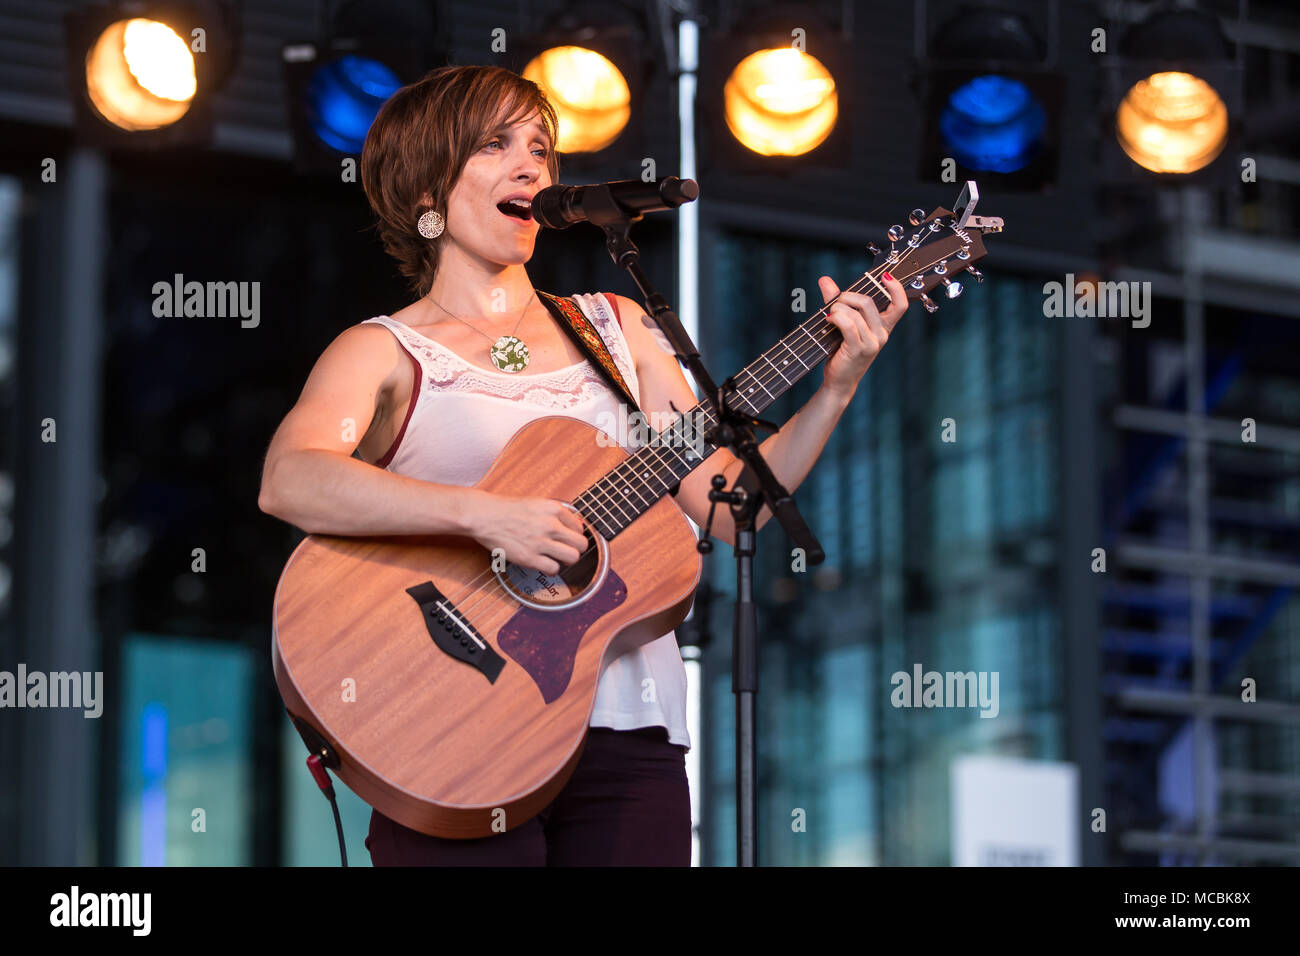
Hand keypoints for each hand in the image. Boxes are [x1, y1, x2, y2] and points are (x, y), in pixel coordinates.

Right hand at [466, 493, 589, 574]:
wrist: (485, 516)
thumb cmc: (507, 510)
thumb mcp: (537, 503)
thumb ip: (556, 513)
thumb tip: (576, 525)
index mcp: (554, 508)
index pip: (580, 527)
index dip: (575, 535)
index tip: (568, 539)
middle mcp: (550, 524)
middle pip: (581, 544)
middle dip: (576, 549)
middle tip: (566, 550)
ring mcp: (541, 542)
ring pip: (572, 557)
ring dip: (566, 560)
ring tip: (556, 558)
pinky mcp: (529, 557)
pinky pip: (553, 569)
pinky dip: (551, 569)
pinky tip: (544, 564)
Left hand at [817, 273, 907, 400]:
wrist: (839, 380)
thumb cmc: (843, 351)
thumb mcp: (844, 324)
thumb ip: (837, 301)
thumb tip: (824, 280)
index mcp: (884, 327)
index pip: (901, 304)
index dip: (896, 287)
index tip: (884, 276)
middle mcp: (882, 334)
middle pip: (868, 302)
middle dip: (847, 297)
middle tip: (835, 303)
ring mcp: (872, 343)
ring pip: (855, 313)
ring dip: (837, 309)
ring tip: (829, 315)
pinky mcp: (859, 349)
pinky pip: (848, 324)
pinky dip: (836, 318)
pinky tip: (828, 320)